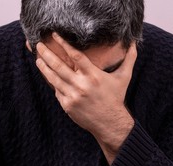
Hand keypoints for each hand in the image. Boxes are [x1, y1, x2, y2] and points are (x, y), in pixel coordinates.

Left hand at [35, 33, 136, 163]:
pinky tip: (49, 76)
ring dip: (44, 68)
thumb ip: (129, 59)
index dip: (64, 44)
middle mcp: (82, 85)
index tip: (54, 35)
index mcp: (94, 76)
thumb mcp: (124, 78)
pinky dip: (54, 84)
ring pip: (53, 79)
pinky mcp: (67, 105)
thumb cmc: (116, 98)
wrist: (110, 123)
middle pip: (59, 66)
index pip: (75, 55)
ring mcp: (73, 96)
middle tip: (39, 45)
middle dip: (47, 54)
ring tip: (38, 59)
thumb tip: (134, 44)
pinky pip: (57, 91)